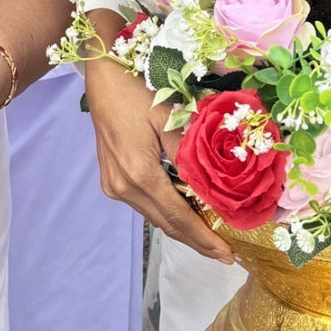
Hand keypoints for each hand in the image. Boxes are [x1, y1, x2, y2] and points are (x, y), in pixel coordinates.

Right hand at [85, 54, 232, 262]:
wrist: (103, 76)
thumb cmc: (138, 90)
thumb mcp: (170, 118)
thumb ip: (190, 155)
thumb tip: (215, 187)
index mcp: (139, 175)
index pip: (179, 218)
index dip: (204, 238)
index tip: (228, 254)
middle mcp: (123, 187)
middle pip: (166, 224)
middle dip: (197, 242)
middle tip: (225, 255)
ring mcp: (114, 185)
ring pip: (155, 217)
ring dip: (182, 228)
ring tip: (210, 238)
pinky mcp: (111, 180)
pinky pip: (144, 205)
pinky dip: (167, 212)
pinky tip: (185, 213)